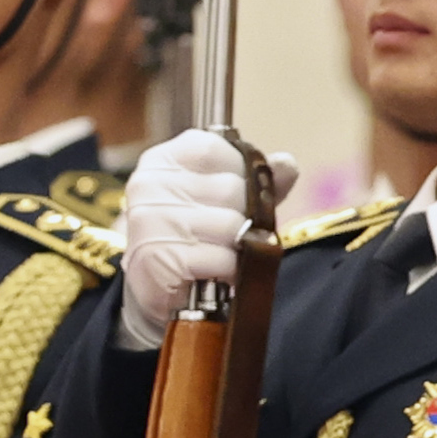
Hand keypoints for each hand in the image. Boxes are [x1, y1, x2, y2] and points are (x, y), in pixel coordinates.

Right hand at [112, 125, 263, 350]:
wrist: (155, 288)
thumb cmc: (191, 235)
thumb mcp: (220, 198)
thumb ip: (254, 178)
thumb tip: (286, 165)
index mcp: (163, 158)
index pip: (216, 149)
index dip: (240, 174)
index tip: (236, 198)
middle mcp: (149, 184)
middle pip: (230, 189)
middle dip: (244, 216)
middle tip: (232, 235)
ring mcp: (149, 222)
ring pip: (230, 225)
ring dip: (238, 247)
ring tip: (224, 254)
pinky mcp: (157, 259)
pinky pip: (220, 259)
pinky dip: (228, 271)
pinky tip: (215, 273)